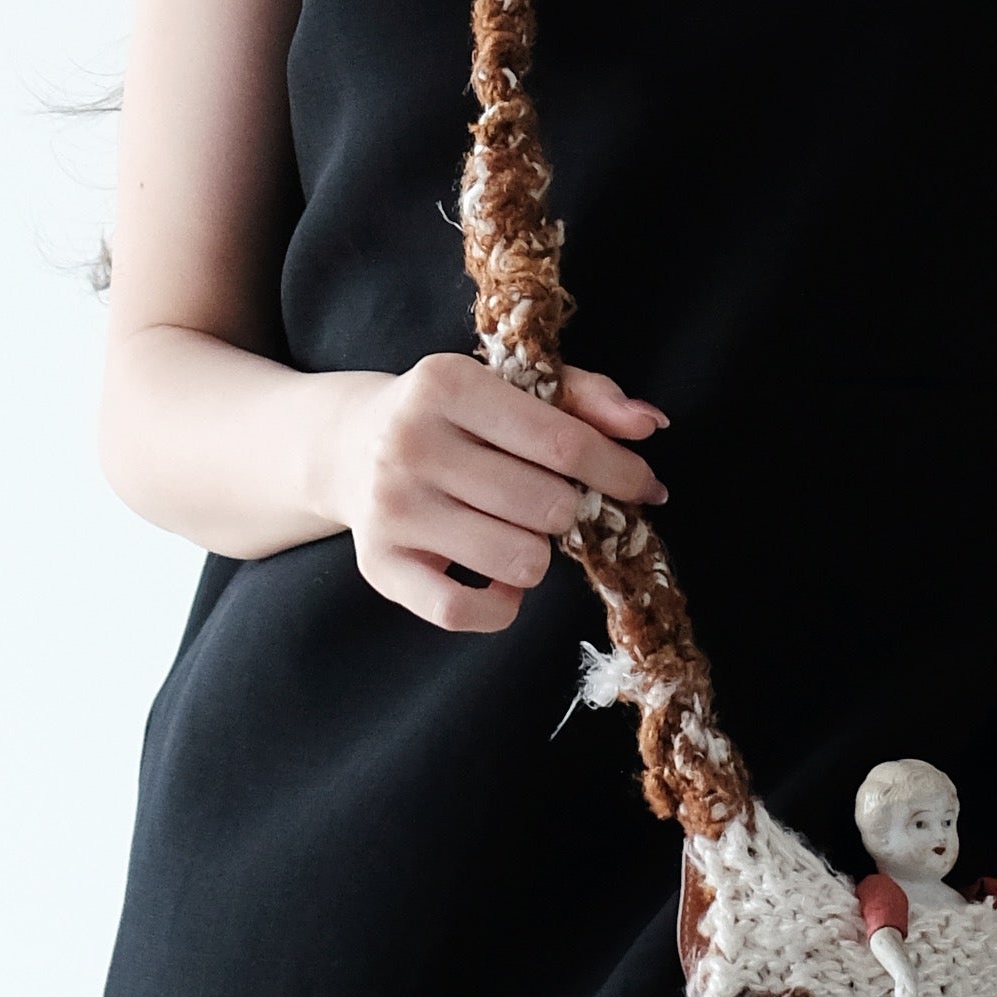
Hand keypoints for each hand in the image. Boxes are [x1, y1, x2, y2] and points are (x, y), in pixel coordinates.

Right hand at [323, 353, 663, 632]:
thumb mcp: (509, 385)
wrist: (346, 446)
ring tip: (516, 530)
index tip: (646, 486)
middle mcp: (411, 443)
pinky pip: (465, 613)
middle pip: (545, 505)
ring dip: (537, 554)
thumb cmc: (452, 416)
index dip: (618, 470)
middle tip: (552, 502)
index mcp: (446, 384)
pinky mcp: (379, 565)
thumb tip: (650, 424)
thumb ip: (584, 397)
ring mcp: (392, 508)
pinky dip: (501, 604)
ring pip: (518, 561)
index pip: (561, 442)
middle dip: (569, 510)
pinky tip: (497, 577)